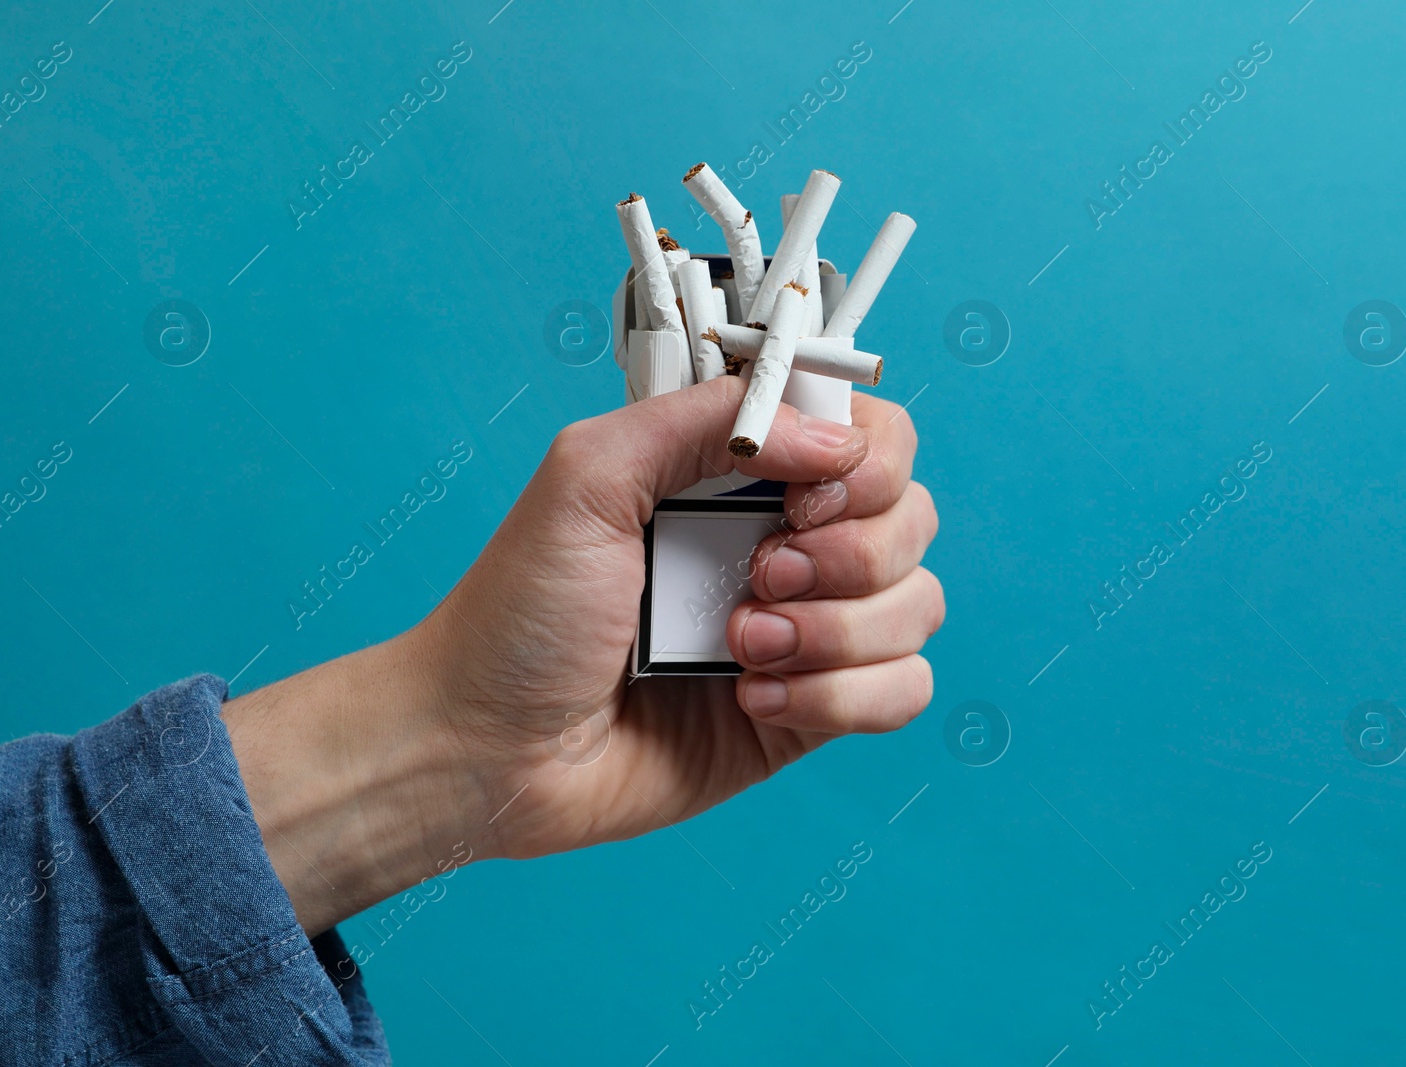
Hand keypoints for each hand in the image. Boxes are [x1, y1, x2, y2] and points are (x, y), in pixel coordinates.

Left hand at [223, 375, 941, 933]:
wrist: (488, 750)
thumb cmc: (520, 610)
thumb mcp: (589, 475)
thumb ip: (704, 421)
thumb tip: (832, 440)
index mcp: (740, 475)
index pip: (872, 437)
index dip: (864, 464)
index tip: (802, 499)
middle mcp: (786, 542)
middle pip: (914, 517)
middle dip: (850, 555)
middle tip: (760, 577)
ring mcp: (805, 632)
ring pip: (917, 607)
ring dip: (840, 631)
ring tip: (740, 650)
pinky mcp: (810, 714)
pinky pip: (902, 691)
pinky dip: (843, 697)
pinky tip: (755, 702)